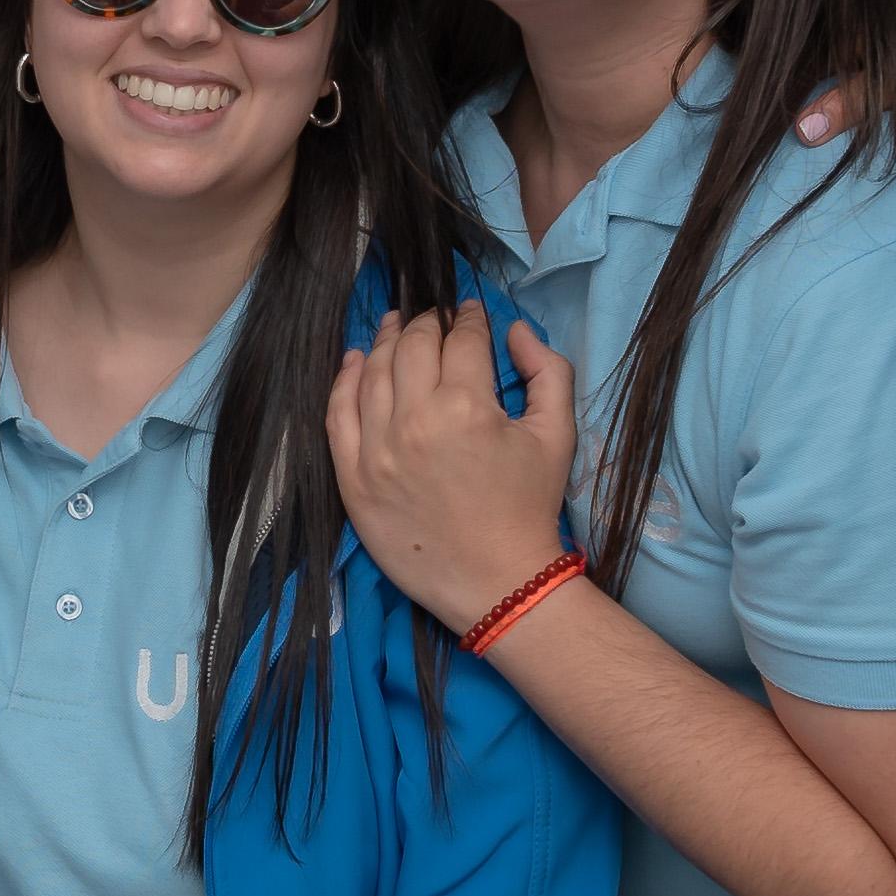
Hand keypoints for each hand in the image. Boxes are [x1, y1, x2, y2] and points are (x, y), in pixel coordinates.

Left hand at [325, 305, 577, 632]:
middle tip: (434, 318)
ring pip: (371, 372)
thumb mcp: (558, 435)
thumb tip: (515, 330)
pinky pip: (337, 415)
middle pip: (411, 346)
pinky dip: (344, 381)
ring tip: (394, 325)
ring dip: (384, 340)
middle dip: (426, 322)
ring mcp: (376, 450)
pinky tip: (354, 361)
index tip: (471, 312)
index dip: (469, 318)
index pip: (461, 339)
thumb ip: (547, 370)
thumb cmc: (531, 508)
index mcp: (466, 405)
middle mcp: (414, 420)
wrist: (498, 583)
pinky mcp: (352, 478)